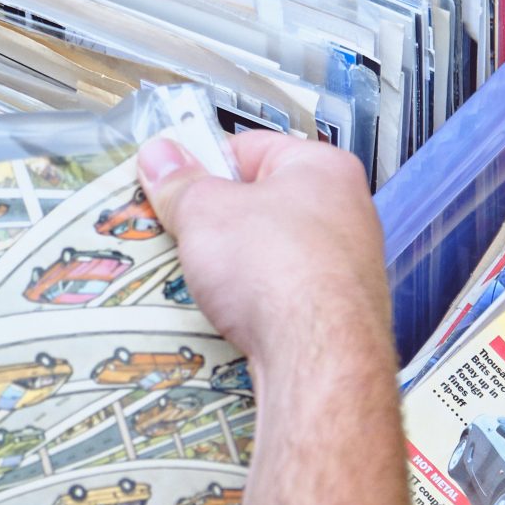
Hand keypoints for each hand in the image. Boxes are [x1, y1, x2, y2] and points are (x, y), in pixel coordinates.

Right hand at [138, 130, 391, 372]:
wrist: (320, 356)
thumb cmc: (279, 269)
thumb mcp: (205, 213)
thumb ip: (180, 184)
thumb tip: (159, 156)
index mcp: (322, 169)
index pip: (251, 148)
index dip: (205, 163)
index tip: (170, 182)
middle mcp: (345, 213)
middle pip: (262, 204)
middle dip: (217, 221)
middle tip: (179, 233)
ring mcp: (345, 267)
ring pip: (271, 255)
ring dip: (232, 266)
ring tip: (199, 278)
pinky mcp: (336, 315)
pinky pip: (282, 296)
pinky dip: (254, 303)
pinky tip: (229, 314)